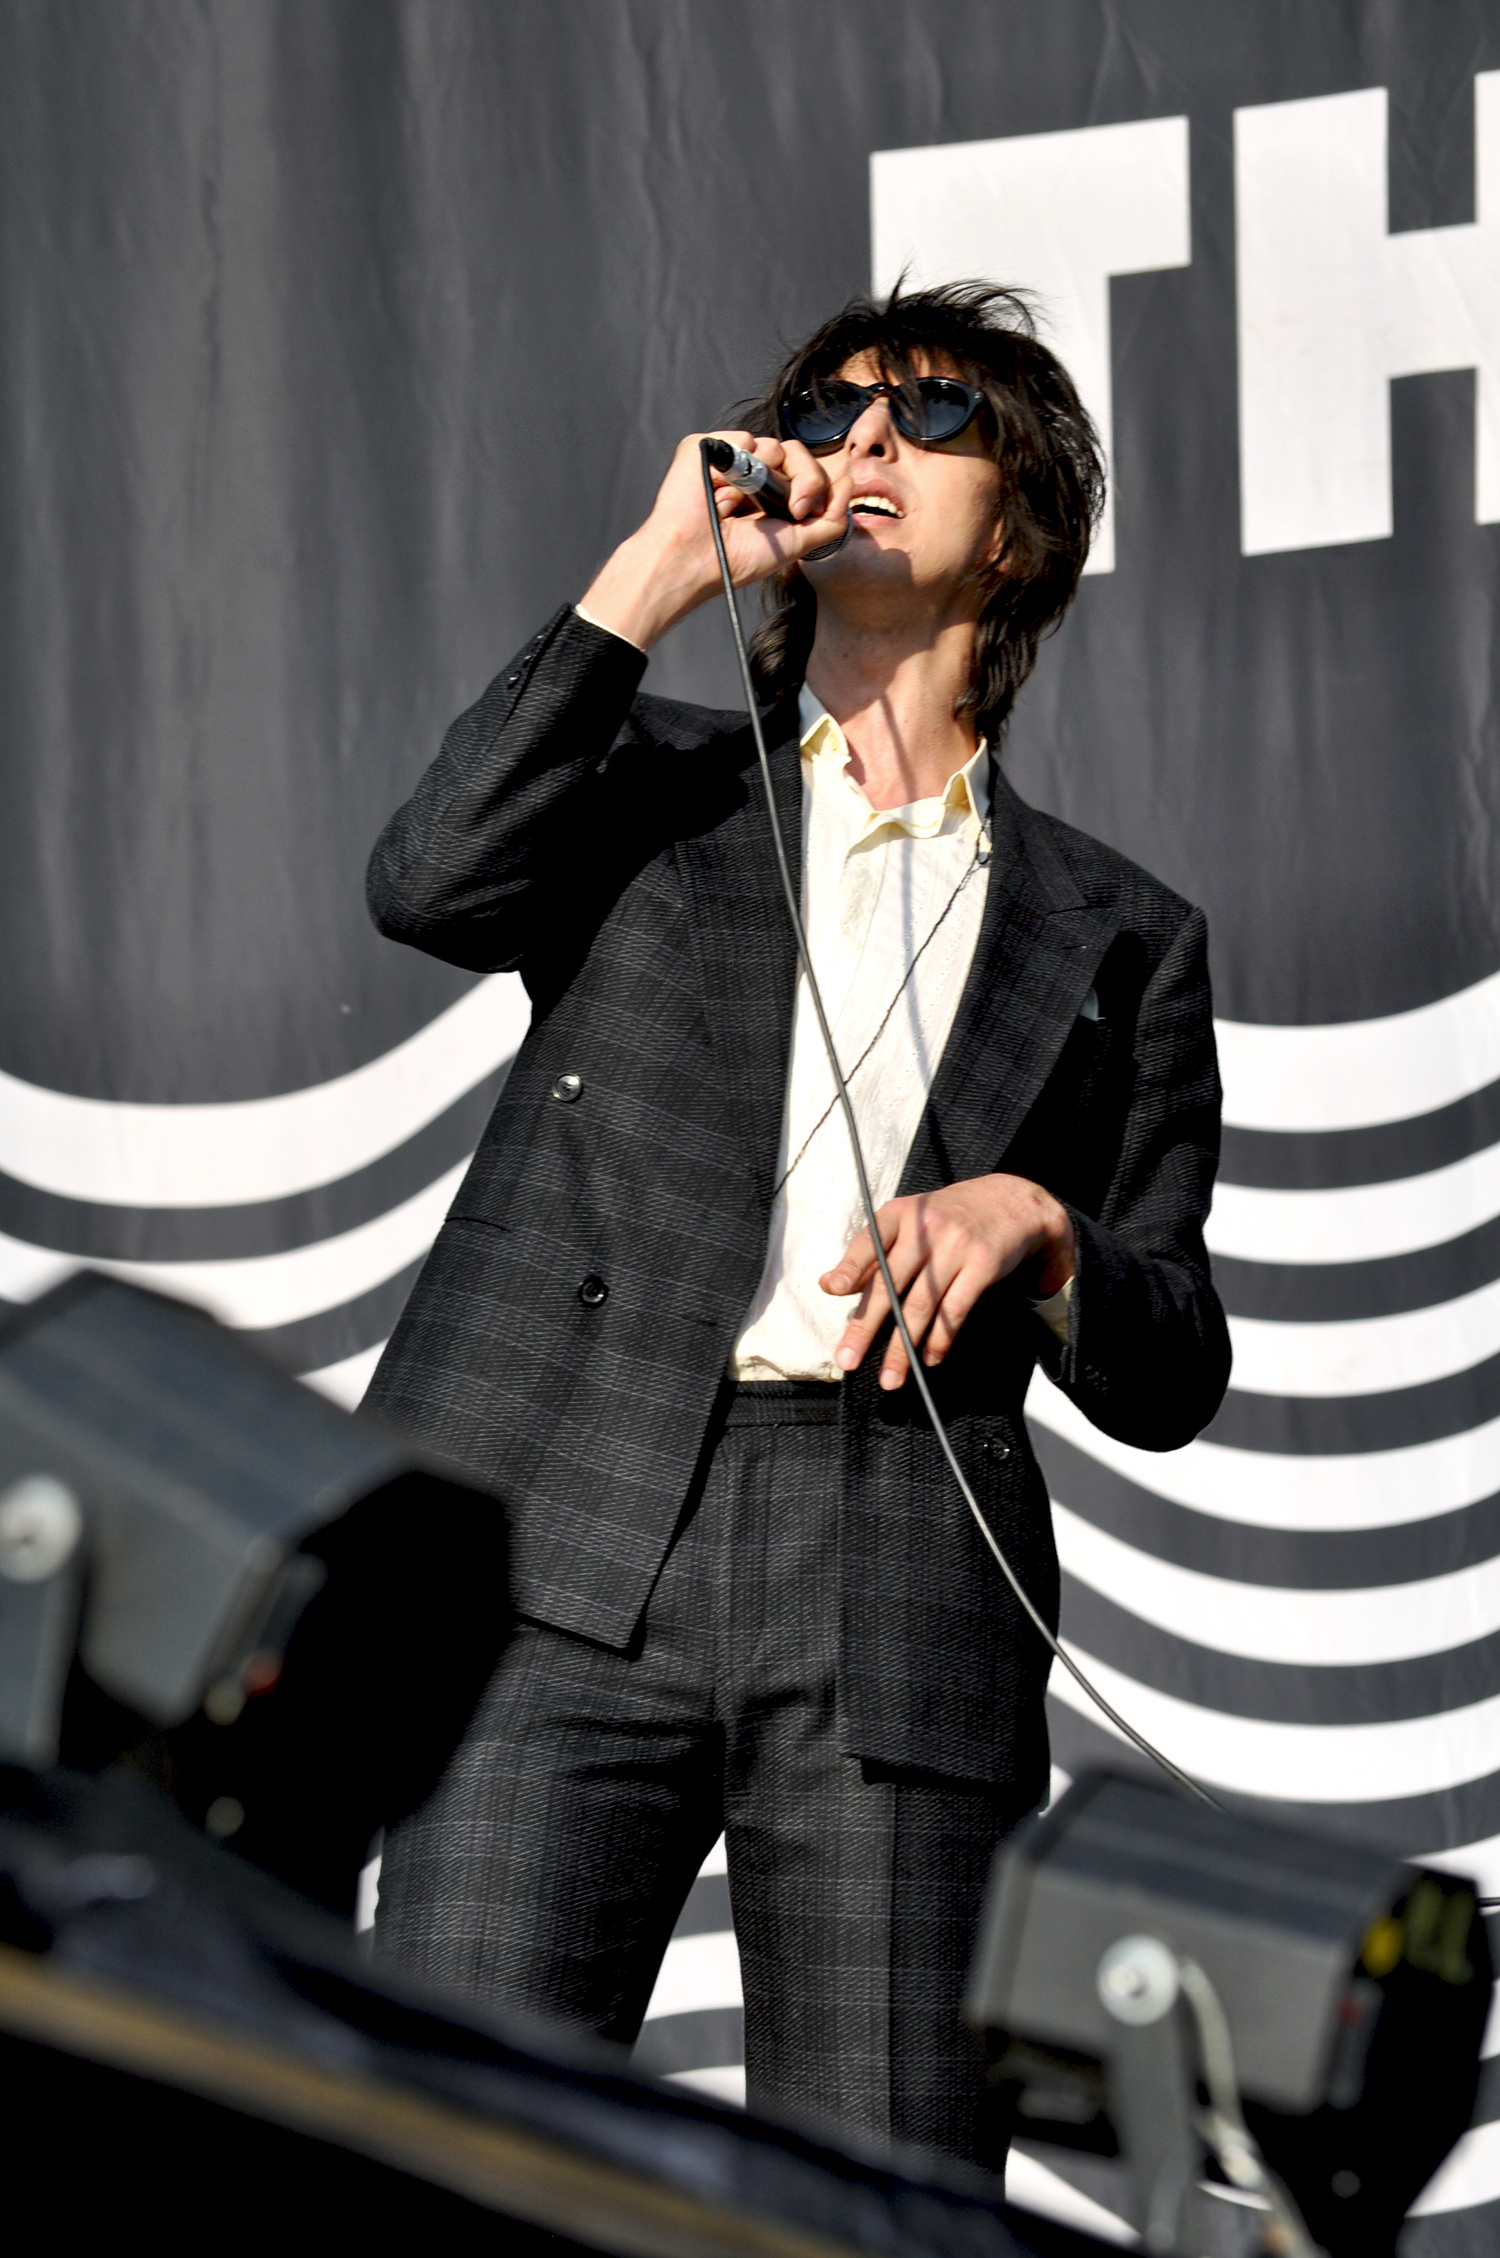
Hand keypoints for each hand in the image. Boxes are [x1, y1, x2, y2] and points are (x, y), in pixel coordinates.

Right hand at [579, 430, 851, 651]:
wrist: (693, 559)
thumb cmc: (736, 559)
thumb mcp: (795, 544)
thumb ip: (829, 519)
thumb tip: (849, 483)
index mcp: (770, 495)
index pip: (806, 472)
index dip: (814, 486)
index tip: (804, 513)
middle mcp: (751, 474)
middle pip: (796, 453)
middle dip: (804, 480)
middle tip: (792, 509)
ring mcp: (729, 459)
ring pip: (773, 445)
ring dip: (761, 481)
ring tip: (734, 508)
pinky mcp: (707, 448)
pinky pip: (743, 438)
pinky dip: (739, 464)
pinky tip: (720, 492)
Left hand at [819, 1175, 1074, 1390]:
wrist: (1012, 1200)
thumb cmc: (949, 1217)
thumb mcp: (911, 1220)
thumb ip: (876, 1250)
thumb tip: (833, 1285)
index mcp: (900, 1213)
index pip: (870, 1242)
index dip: (851, 1266)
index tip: (833, 1289)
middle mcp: (925, 1227)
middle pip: (891, 1284)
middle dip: (866, 1326)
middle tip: (847, 1359)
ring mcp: (956, 1245)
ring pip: (922, 1305)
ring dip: (903, 1347)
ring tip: (891, 1378)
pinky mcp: (983, 1264)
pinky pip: (956, 1310)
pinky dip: (940, 1339)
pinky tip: (929, 1358)